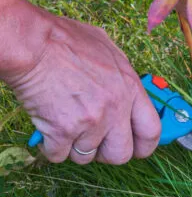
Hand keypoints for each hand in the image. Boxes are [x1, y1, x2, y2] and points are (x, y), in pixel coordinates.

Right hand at [0, 0, 160, 164]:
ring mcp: (91, 122)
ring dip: (73, 146)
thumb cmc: (65, 40)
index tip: (136, 148)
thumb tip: (124, 87)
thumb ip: (119, 73)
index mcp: (130, 87)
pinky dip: (50, 146)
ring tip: (64, 123)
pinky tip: (46, 128)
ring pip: (86, 156)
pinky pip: (58, 155)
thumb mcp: (107, 48)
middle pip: (121, 154)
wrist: (34, 44)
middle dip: (105, 153)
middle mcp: (115, 108)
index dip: (144, 146)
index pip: (151, 131)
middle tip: (92, 141)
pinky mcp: (63, 131)